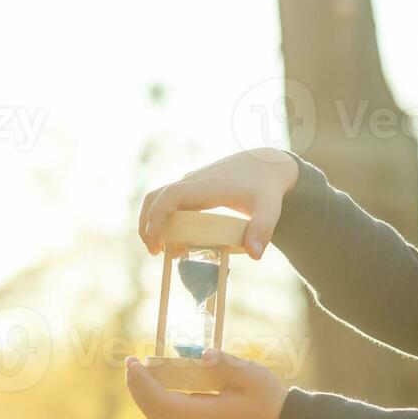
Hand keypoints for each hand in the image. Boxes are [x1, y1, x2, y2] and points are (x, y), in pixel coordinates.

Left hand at [124, 348, 289, 418]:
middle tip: (129, 362)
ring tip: (136, 370)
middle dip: (136, 387)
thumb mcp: (250, 374)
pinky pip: (167, 412)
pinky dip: (154, 396)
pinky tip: (154, 380)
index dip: (142, 383)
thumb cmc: (266, 395)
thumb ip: (225, 363)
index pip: (161, 401)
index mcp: (202, 414)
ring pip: (157, 413)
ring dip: (143, 392)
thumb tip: (203, 354)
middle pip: (153, 410)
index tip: (133, 362)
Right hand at [137, 148, 299, 259]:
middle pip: (155, 196)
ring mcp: (192, 183)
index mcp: (208, 186)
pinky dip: (163, 217)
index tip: (155, 241)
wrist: (267, 164)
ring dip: (152, 220)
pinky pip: (170, 201)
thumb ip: (263, 230)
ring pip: (159, 197)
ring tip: (161, 249)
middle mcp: (194, 182)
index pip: (172, 195)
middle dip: (146, 223)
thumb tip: (254, 255)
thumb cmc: (267, 187)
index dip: (157, 216)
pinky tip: (174, 239)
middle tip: (154, 250)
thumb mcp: (270, 209)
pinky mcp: (194, 187)